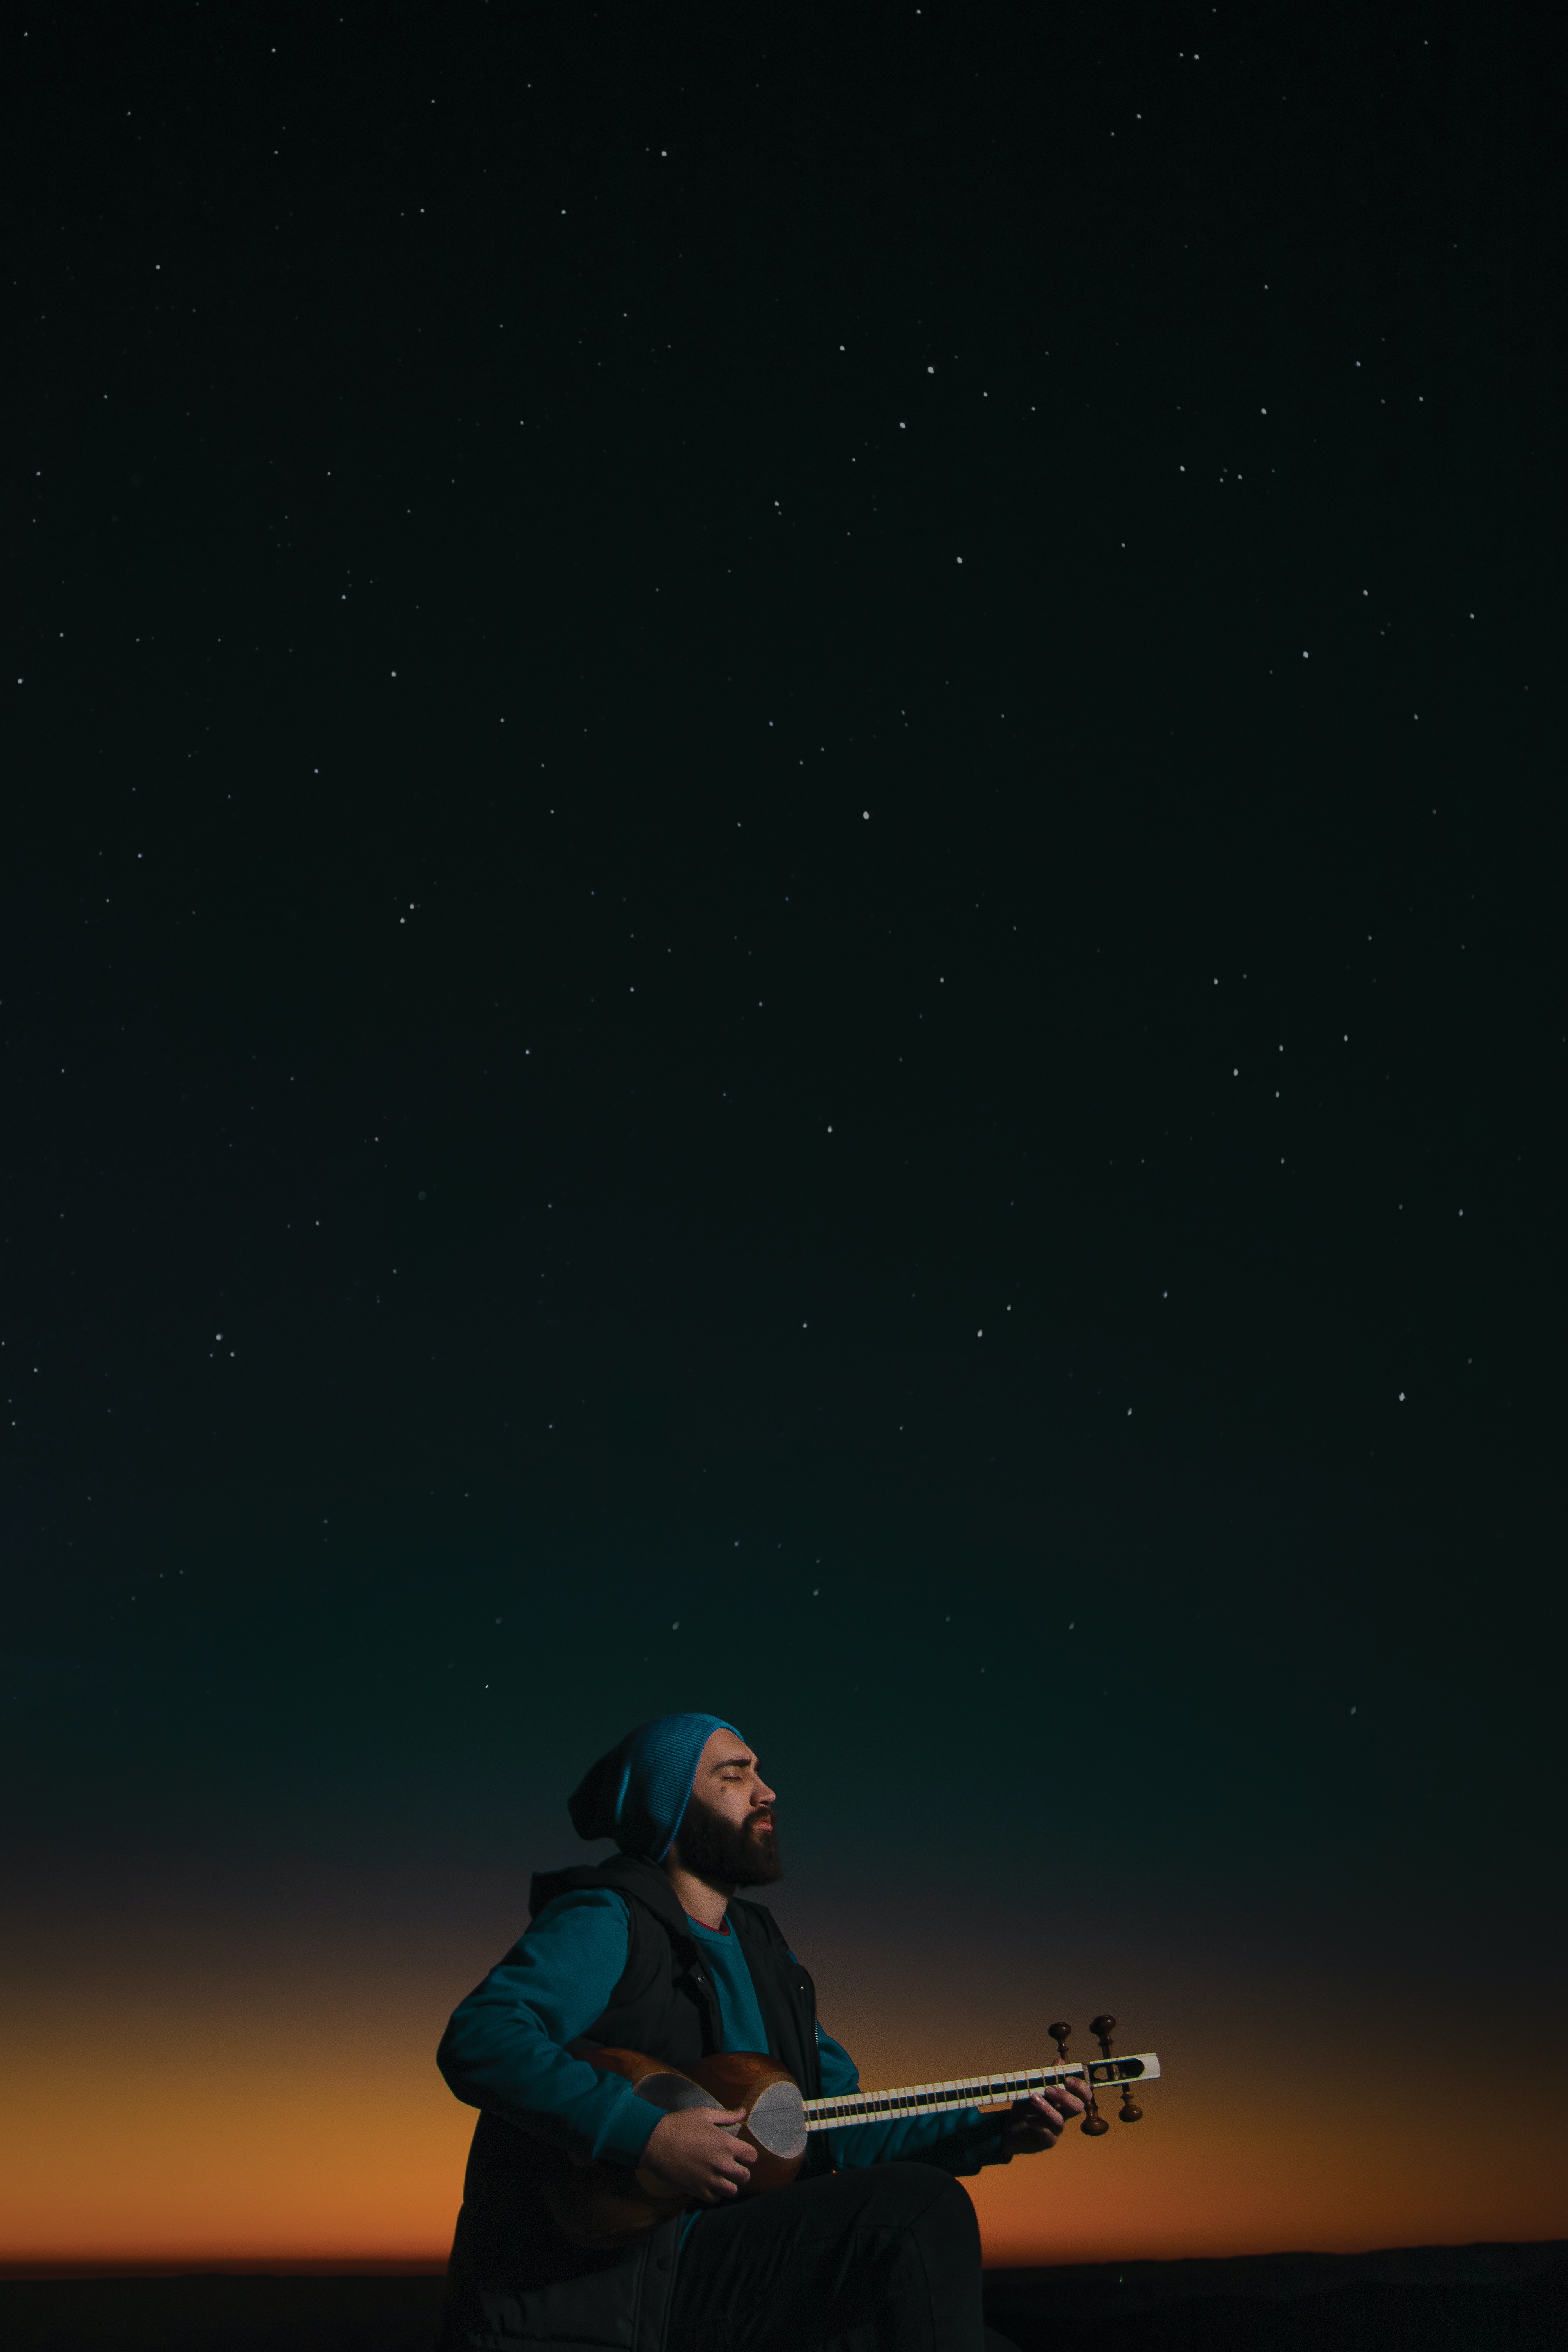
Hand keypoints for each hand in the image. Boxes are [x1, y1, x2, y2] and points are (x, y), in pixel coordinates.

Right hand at [640, 2105, 756, 2201]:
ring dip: (729, 2184)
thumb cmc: (680, 2125)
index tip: (741, 2153)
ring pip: (732, 2191)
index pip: (752, 2157)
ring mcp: (710, 2180)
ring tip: (722, 2177)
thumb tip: (743, 2112)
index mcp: (726, 2144)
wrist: (656, 2142)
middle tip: (732, 2166)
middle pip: (745, 2177)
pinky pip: (716, 2198)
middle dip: (741, 2171)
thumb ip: (727, 2116)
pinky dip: (715, 2193)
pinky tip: (709, 2183)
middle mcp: (722, 2164)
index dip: (748, 2155)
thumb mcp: (704, 2114)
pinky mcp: (698, 2191)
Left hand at [999, 2078, 1092, 2155]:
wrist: (1012, 2128)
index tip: (1068, 2079)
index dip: (1081, 2087)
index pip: (1083, 2095)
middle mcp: (1064, 2114)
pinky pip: (1046, 2133)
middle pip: (1078, 2108)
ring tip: (1033, 2098)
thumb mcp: (1034, 2087)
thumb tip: (1060, 2061)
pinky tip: (1028, 2118)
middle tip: (1049, 2089)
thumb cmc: (1027, 2105)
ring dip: (1047, 2109)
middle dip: (1066, 2097)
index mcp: (1065, 2099)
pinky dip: (1036, 2123)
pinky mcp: (1047, 2140)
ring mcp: (1056, 2128)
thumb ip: (1047, 2076)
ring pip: (1059, 2121)